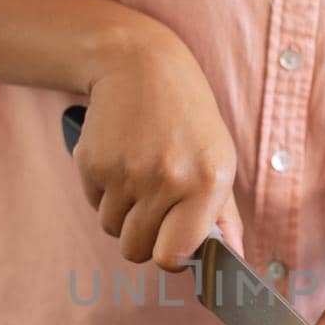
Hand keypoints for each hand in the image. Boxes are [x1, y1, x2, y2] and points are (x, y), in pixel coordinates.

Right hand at [75, 26, 244, 269]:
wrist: (141, 67)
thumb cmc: (189, 120)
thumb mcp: (219, 159)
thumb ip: (224, 216)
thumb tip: (232, 258)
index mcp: (205, 182)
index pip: (172, 256)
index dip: (170, 257)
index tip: (172, 244)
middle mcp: (165, 178)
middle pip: (136, 250)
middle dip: (143, 238)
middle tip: (154, 206)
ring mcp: (124, 171)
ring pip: (112, 229)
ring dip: (123, 214)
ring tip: (139, 176)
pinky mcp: (92, 162)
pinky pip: (94, 204)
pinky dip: (105, 192)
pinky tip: (122, 160)